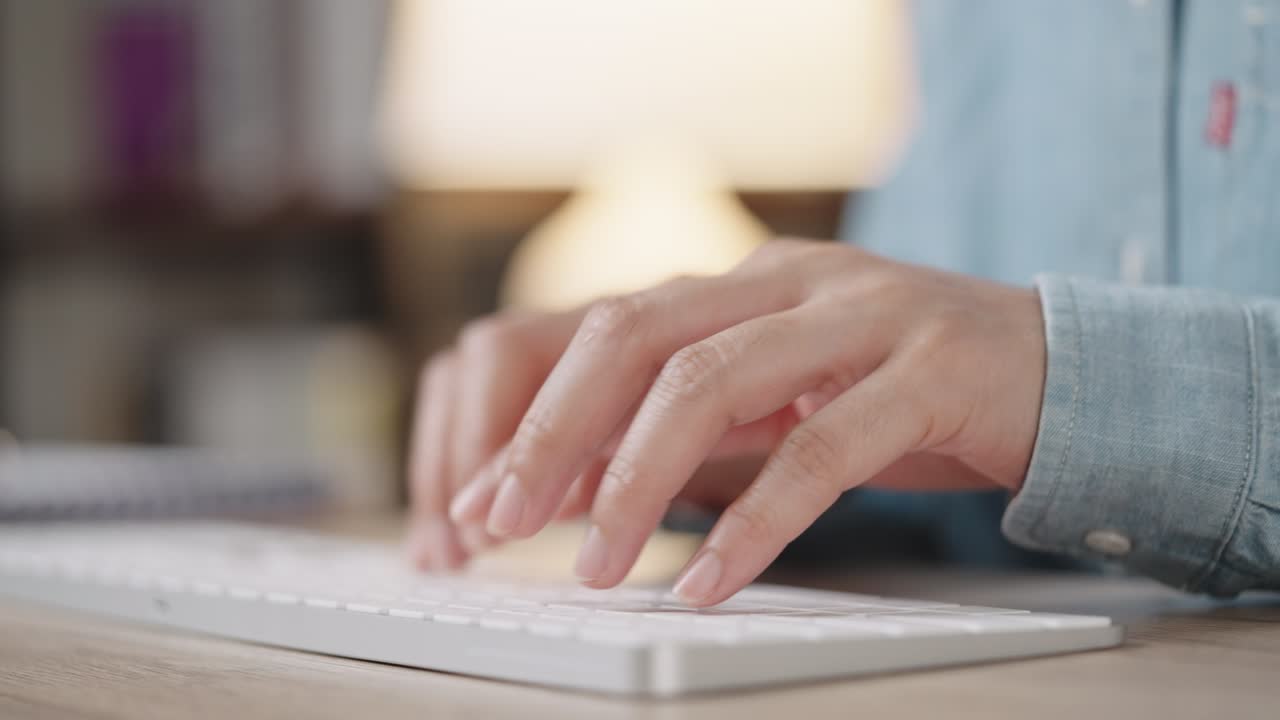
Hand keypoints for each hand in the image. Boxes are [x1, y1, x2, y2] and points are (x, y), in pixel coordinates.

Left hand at [425, 239, 1047, 605]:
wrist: (1059, 373)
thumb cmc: (905, 395)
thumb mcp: (781, 404)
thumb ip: (688, 431)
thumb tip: (569, 487)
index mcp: (744, 283)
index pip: (606, 327)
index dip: (531, 412)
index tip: (477, 499)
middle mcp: (789, 280)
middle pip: (635, 336)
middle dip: (555, 434)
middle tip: (501, 525)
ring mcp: (860, 314)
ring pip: (713, 380)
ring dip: (636, 479)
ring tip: (600, 567)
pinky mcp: (928, 371)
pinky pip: (822, 448)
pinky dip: (755, 520)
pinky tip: (711, 580)